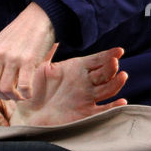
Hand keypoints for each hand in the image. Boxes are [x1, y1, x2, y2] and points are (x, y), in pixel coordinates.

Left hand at [0, 3, 56, 100]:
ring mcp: (12, 58)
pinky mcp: (28, 60)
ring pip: (6, 89)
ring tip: (22, 96)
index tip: (3, 89)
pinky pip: (23, 86)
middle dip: (2, 96)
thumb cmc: (26, 29)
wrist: (42, 16)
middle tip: (13, 96)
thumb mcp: (5, 40)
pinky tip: (30, 93)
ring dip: (15, 97)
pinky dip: (26, 94)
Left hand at [10, 48, 128, 126]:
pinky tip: (121, 102)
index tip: (119, 51)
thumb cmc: (32, 89)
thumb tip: (54, 37)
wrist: (28, 114)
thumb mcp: (39, 68)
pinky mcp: (86, 114)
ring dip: (116, 83)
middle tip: (114, 62)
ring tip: (122, 76)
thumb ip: (48, 53)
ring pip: (107, 89)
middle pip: (104, 73)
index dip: (109, 55)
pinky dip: (113, 107)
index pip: (97, 59)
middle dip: (111, 68)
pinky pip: (103, 111)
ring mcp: (87, 98)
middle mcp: (85, 82)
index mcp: (76, 68)